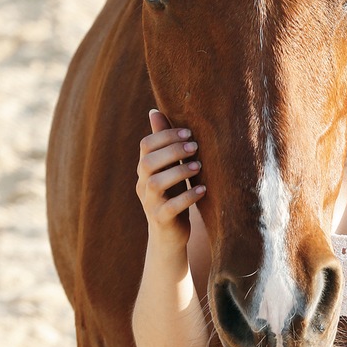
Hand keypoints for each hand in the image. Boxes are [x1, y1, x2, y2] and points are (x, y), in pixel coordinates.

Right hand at [135, 109, 204, 247]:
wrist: (168, 236)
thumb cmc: (172, 195)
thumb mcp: (168, 168)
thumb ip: (163, 143)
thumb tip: (154, 111)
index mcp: (144, 169)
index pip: (145, 145)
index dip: (165, 135)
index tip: (189, 132)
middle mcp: (143, 184)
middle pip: (148, 162)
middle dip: (173, 151)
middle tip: (196, 147)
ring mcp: (149, 204)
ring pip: (156, 183)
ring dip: (179, 172)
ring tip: (199, 166)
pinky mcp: (160, 220)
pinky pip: (170, 208)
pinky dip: (188, 197)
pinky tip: (203, 190)